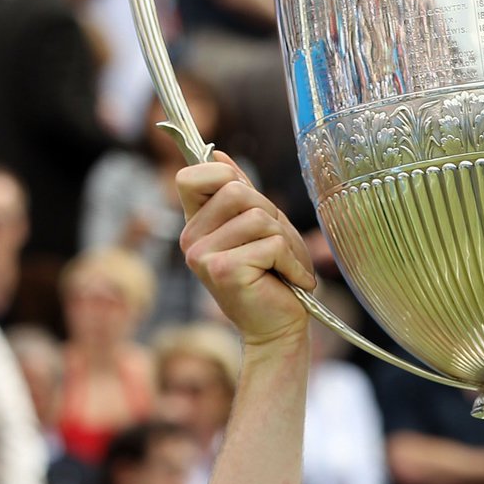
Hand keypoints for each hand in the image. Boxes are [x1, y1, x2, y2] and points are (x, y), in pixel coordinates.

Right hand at [178, 155, 311, 348]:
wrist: (278, 330)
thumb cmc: (274, 277)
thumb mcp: (259, 227)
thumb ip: (240, 192)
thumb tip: (217, 153)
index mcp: (195, 225)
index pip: (191, 175)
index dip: (223, 176)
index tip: (248, 199)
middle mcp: (190, 240)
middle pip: (236, 190)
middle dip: (271, 214)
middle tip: (279, 246)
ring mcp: (202, 256)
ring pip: (257, 216)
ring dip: (285, 241)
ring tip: (285, 266)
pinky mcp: (223, 271)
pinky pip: (270, 244)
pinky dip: (292, 262)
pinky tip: (292, 281)